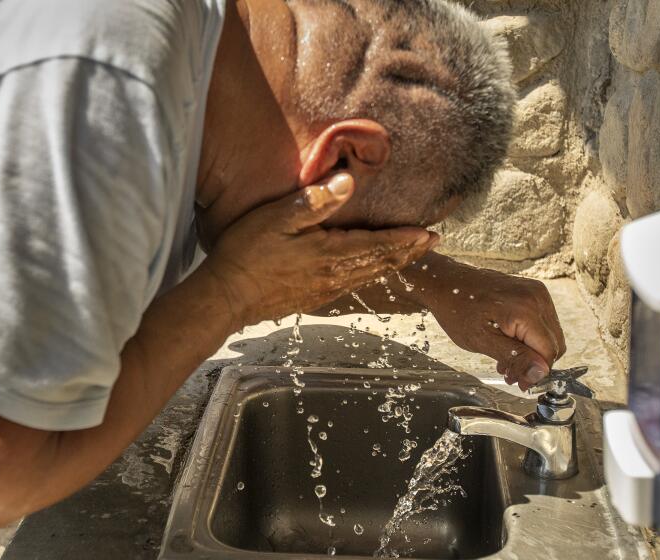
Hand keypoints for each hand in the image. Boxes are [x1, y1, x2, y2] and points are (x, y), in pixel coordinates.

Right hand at [202, 173, 438, 327]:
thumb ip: (314, 201)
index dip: (405, 239)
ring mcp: (323, 290)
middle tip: (432, 243)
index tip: (430, 233)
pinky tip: (368, 273)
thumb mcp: (277, 218)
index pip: (378, 244)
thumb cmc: (247, 253)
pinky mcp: (311, 299)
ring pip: (367, 276)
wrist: (227, 296)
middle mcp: (333, 275)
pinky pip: (350, 286)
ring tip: (408, 256)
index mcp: (329, 253)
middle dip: (407, 252)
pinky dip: (369, 276)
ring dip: (392, 264)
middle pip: (380, 263)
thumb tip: (348, 182)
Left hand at [421, 262, 565, 389]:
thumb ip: (515, 358)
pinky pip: (541, 321)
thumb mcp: (482, 341)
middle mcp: (537, 297)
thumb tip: (540, 374)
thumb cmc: (457, 310)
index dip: (536, 372)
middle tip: (511, 375)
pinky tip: (509, 344)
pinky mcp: (532, 291)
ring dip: (531, 351)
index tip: (520, 383)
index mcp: (526, 310)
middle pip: (553, 343)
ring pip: (549, 334)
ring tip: (506, 361)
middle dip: (534, 364)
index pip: (548, 351)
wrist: (445, 282)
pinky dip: (529, 336)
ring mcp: (536, 292)